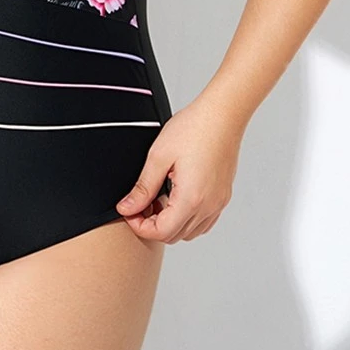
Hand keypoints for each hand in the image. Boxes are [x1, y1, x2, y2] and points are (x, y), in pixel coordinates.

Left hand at [115, 93, 244, 241]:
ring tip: (157, 198)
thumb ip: (142, 188)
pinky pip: (203, 220)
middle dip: (152, 225)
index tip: (129, 211)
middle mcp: (208, 206)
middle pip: (175, 235)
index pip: (161, 232)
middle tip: (139, 204)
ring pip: (190, 231)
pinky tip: (175, 196)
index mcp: (191, 198)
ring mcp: (218, 202)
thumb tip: (127, 207)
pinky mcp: (223, 196)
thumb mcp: (158, 156)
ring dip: (170, 222)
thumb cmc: (194, 128)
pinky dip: (186, 216)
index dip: (140, 226)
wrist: (222, 114)